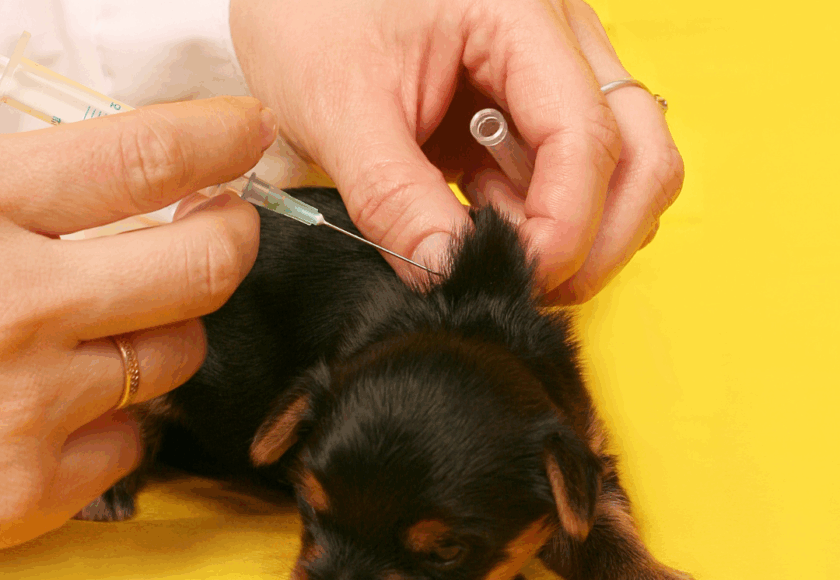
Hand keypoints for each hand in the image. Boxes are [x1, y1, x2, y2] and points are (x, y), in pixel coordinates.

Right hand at [0, 96, 276, 547]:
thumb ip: (14, 182)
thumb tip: (123, 164)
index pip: (144, 158)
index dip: (216, 139)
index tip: (245, 134)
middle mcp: (14, 310)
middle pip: (203, 265)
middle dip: (229, 234)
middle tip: (222, 220)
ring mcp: (26, 408)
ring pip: (176, 352)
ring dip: (164, 326)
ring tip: (116, 314)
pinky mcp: (26, 492)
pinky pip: (132, 439)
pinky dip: (114, 415)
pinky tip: (66, 397)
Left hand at [230, 0, 682, 301]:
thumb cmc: (311, 12)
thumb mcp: (341, 108)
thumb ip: (396, 196)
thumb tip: (447, 270)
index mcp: (518, 14)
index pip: (586, 134)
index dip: (568, 223)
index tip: (523, 273)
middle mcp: (558, 35)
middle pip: (641, 152)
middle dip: (600, 236)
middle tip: (533, 278)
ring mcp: (554, 68)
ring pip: (622, 165)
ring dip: (575, 227)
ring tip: (492, 238)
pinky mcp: (532, 99)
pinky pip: (570, 168)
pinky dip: (541, 210)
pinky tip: (484, 214)